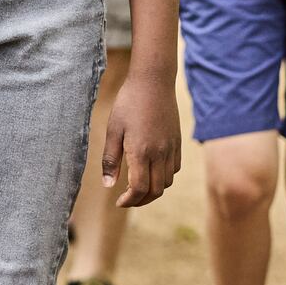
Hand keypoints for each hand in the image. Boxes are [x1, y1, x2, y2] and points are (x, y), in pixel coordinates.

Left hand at [102, 68, 180, 206]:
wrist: (153, 82)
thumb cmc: (128, 103)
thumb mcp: (113, 129)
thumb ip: (110, 159)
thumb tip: (108, 185)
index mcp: (141, 151)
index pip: (139, 188)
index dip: (129, 200)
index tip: (119, 202)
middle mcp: (159, 153)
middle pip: (156, 190)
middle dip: (141, 200)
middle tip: (127, 200)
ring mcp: (171, 148)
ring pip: (167, 182)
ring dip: (154, 190)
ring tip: (138, 187)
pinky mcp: (177, 142)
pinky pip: (175, 168)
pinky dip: (164, 177)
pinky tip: (152, 171)